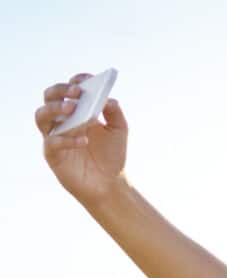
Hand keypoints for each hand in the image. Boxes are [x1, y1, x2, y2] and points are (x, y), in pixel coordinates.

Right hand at [35, 72, 129, 205]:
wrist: (110, 184)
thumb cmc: (112, 155)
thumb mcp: (119, 130)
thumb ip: (115, 113)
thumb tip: (108, 98)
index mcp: (78, 111)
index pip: (69, 89)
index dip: (76, 81)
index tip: (87, 79)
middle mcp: (62, 120)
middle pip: (49, 97)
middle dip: (61, 91)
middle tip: (77, 93)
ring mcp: (55, 136)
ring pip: (41, 116)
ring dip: (55, 109)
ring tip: (73, 109)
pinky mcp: (52, 154)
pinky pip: (52, 142)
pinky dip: (67, 139)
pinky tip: (84, 141)